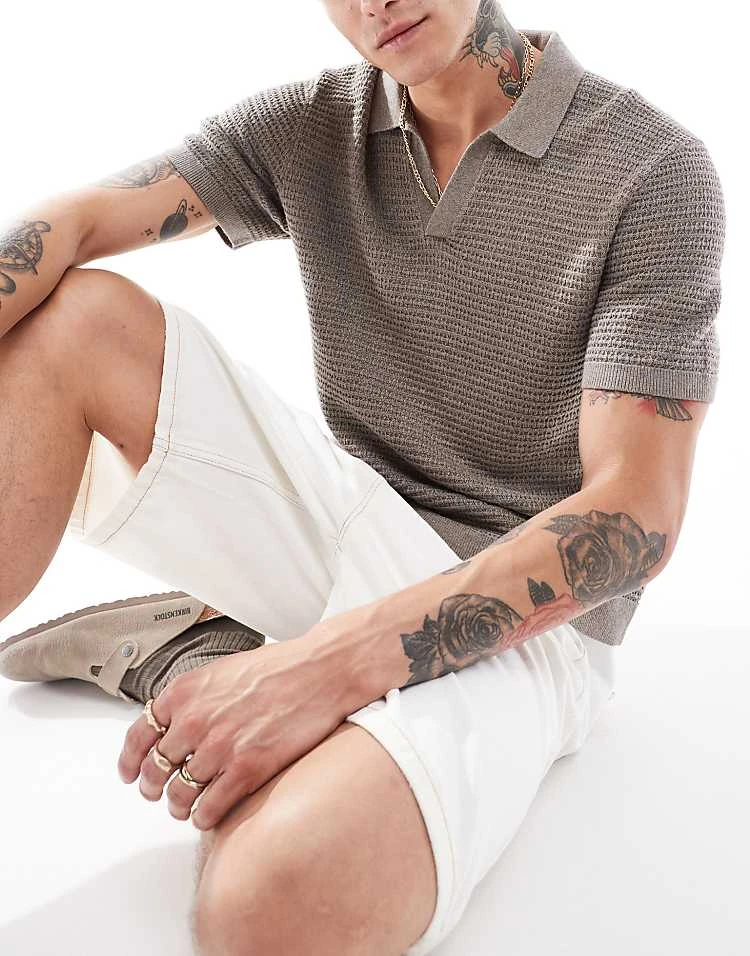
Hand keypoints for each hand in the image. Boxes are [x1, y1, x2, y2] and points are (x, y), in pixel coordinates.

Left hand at [116, 628, 352, 829]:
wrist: (318, 672)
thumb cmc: (278, 669)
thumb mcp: (220, 672)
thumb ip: (193, 700)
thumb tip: (174, 727)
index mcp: (184, 692)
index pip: (138, 736)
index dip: (130, 761)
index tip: (130, 773)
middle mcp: (194, 720)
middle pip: (155, 770)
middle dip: (153, 788)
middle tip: (159, 794)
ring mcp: (219, 746)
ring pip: (179, 794)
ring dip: (179, 806)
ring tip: (186, 808)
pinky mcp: (246, 768)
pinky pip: (209, 808)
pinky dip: (204, 816)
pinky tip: (209, 813)